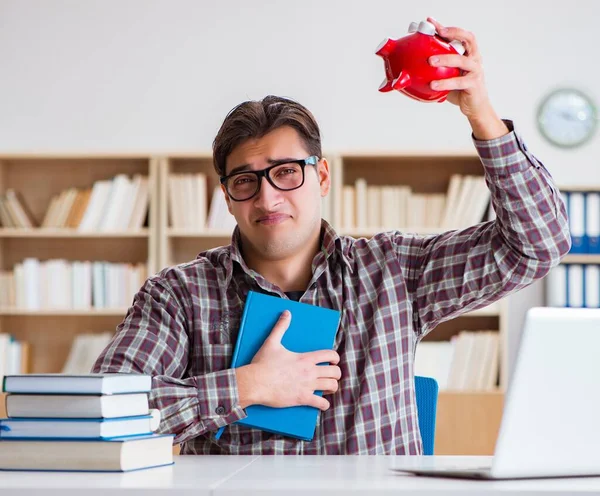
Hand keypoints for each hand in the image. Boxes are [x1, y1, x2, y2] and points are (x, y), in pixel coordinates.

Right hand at [237, 310, 340, 410]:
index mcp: (305, 358)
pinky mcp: (302, 399)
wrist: (254, 383)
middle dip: (336, 373)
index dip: (335, 357)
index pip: (330, 355)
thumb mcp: (272, 342)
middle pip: (335, 372)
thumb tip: (286, 313)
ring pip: (332, 387)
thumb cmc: (262, 363)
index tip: (333, 360)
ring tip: (327, 387)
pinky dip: (324, 404)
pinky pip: (321, 404)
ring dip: (332, 387)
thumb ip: (281, 327)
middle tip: (330, 375)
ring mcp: (307, 386)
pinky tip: (321, 403)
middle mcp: (309, 372)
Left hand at [427, 17, 507, 138]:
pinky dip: (445, 83)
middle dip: (452, 33)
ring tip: (430, 61)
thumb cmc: (460, 90)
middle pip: (468, 39)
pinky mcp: (473, 84)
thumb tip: (408, 71)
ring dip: (446, 58)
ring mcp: (475, 70)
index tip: (431, 21)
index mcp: (468, 53)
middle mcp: (474, 58)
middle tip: (436, 34)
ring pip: (462, 60)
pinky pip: (459, 82)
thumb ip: (436, 70)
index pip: (460, 35)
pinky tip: (434, 84)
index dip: (447, 27)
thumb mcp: (447, 76)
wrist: (475, 107)